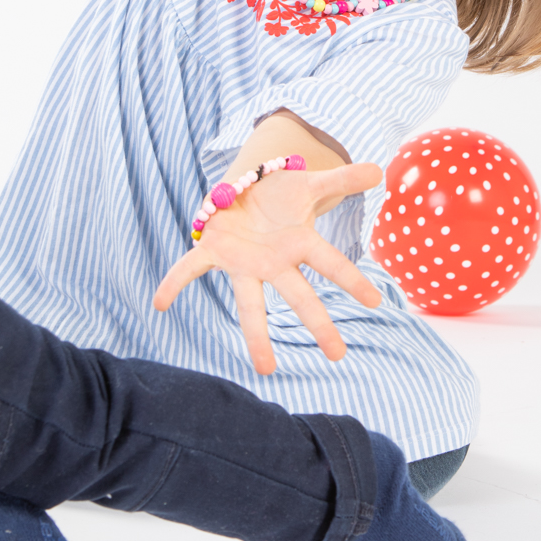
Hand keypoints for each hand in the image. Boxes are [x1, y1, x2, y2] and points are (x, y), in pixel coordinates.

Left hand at [154, 162, 383, 375]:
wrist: (244, 191)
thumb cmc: (280, 195)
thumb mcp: (311, 184)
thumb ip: (342, 180)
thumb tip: (381, 171)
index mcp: (299, 244)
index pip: (331, 262)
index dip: (352, 279)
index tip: (375, 301)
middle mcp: (273, 261)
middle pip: (298, 295)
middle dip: (318, 323)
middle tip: (338, 354)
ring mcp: (243, 261)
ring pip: (250, 303)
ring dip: (256, 335)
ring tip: (265, 369)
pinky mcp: (213, 250)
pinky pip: (190, 267)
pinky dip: (174, 283)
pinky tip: (159, 303)